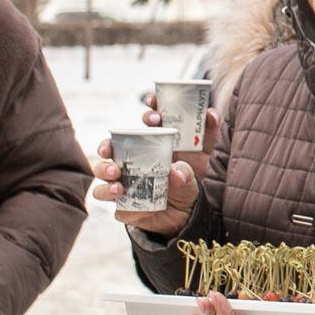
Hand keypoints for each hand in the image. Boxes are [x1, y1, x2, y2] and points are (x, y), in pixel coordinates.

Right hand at [93, 97, 217, 237]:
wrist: (188, 214)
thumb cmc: (191, 179)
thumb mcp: (205, 158)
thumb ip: (210, 135)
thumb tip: (211, 115)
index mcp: (152, 144)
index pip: (147, 120)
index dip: (148, 108)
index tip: (152, 100)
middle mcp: (132, 160)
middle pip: (113, 145)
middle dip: (110, 143)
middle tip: (114, 147)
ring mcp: (124, 181)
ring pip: (103, 171)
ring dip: (104, 169)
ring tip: (115, 173)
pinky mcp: (124, 204)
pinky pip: (112, 201)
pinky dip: (114, 198)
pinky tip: (122, 195)